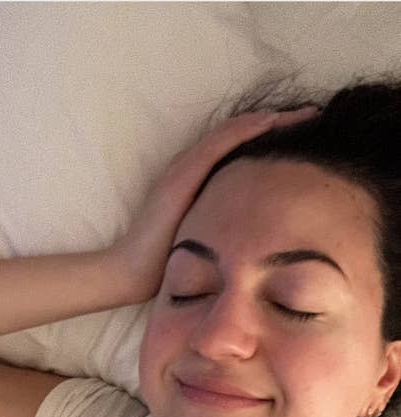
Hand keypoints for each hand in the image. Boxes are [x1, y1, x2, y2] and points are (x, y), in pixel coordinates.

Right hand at [112, 106, 319, 302]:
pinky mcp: (181, 175)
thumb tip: (260, 238)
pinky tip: (271, 123)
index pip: (240, 150)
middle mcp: (191, 167)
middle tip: (314, 115)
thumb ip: (227, 230)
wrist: (130, 272)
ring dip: (269, 120)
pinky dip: (246, 130)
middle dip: (279, 123)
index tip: (306, 137)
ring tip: (303, 115)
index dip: (272, 138)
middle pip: (241, 134)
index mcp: (198, 182)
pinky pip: (218, 144)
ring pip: (233, 131)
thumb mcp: (206, 242)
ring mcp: (184, 168)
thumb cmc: (164, 265)